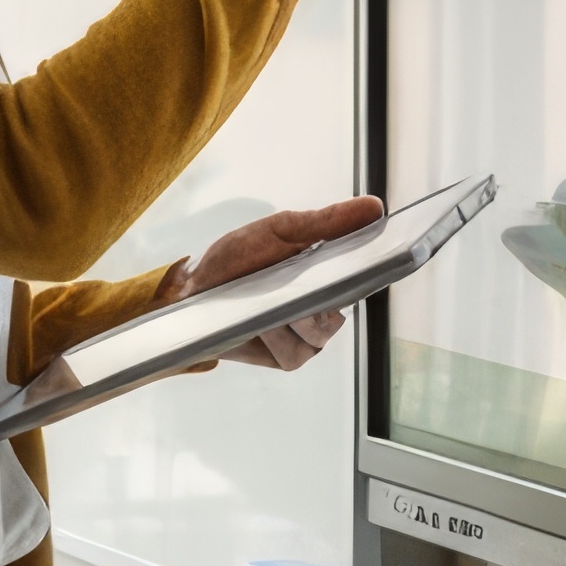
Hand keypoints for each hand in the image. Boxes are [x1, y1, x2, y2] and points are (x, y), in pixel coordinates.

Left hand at [174, 197, 382, 368]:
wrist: (192, 291)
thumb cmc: (236, 259)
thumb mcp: (282, 230)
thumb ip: (327, 222)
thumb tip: (374, 207)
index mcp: (327, 277)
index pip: (363, 278)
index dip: (364, 272)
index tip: (357, 263)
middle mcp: (322, 309)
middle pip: (340, 309)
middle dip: (316, 296)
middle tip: (289, 280)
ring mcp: (306, 337)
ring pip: (319, 333)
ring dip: (291, 316)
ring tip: (265, 301)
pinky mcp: (287, 358)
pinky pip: (295, 350)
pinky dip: (276, 335)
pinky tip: (258, 323)